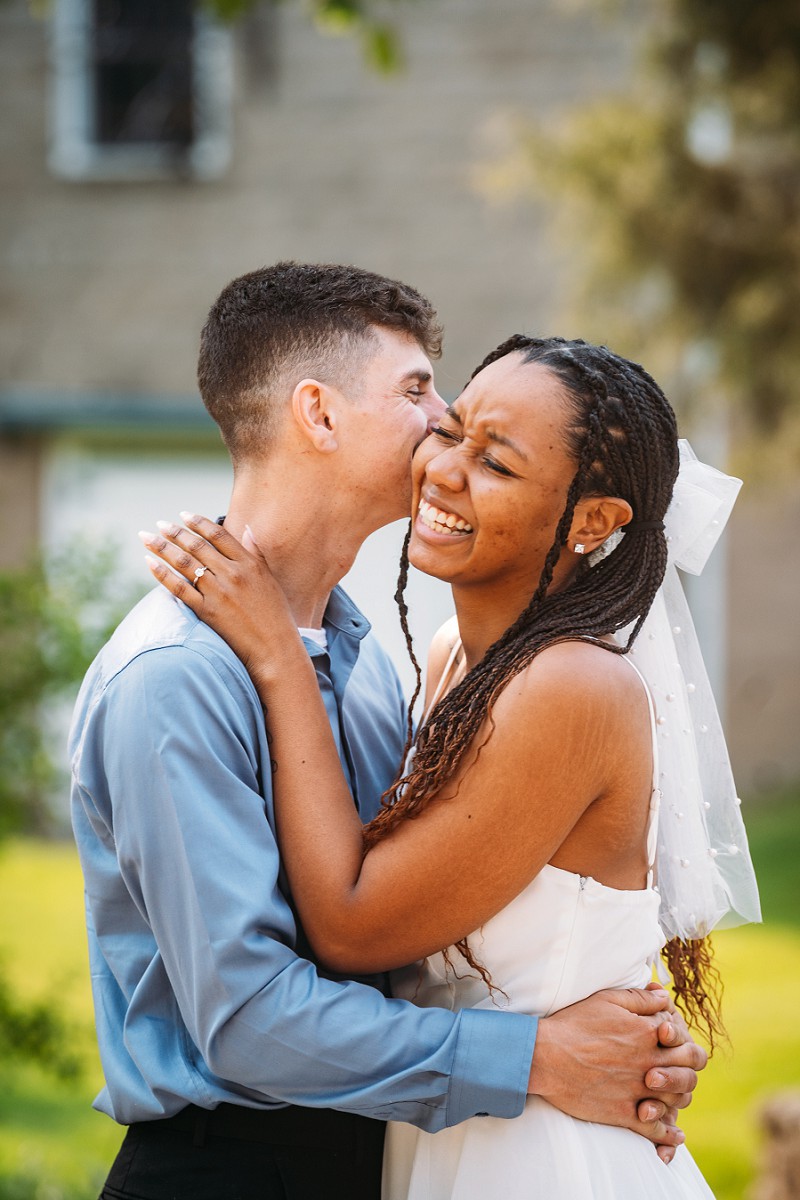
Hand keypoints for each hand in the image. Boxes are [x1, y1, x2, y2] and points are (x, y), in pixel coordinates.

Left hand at [139, 513, 299, 686]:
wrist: (274, 649)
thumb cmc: (275, 616)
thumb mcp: (270, 579)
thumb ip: (256, 552)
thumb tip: (246, 528)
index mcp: (249, 564)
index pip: (218, 535)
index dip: (198, 522)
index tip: (183, 515)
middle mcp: (232, 574)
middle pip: (197, 545)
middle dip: (175, 532)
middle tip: (159, 523)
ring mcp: (218, 593)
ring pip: (184, 562)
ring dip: (162, 547)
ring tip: (146, 536)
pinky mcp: (207, 611)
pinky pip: (179, 588)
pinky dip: (162, 573)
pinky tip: (149, 562)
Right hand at [529, 986, 706, 1163]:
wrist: (546, 1056)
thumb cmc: (574, 1024)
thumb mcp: (607, 1000)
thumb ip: (640, 998)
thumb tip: (665, 997)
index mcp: (647, 1032)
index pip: (679, 1034)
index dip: (676, 1035)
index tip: (667, 1037)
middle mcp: (648, 1061)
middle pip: (687, 1067)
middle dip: (687, 1065)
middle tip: (678, 1066)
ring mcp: (638, 1089)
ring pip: (678, 1098)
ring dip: (681, 1095)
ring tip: (677, 1095)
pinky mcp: (625, 1113)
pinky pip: (657, 1127)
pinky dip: (669, 1133)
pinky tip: (675, 1133)